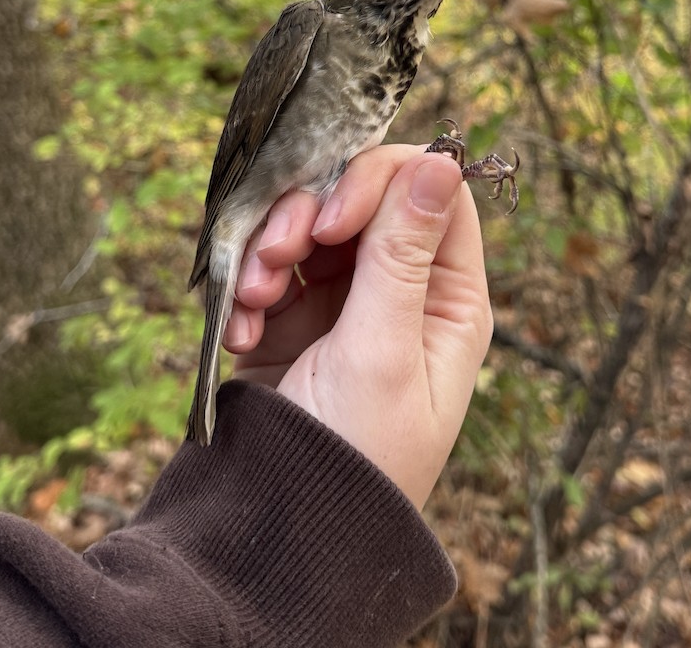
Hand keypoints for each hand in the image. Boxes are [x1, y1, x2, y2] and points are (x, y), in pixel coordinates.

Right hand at [223, 145, 491, 508]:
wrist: (278, 532)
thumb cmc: (353, 455)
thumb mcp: (382, 348)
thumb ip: (403, 251)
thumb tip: (443, 159)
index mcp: (448, 298)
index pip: (432, 191)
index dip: (379, 182)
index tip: (332, 216)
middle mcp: (403, 291)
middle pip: (363, 199)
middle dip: (310, 217)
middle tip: (276, 254)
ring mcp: (347, 303)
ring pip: (310, 226)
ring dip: (271, 250)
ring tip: (253, 299)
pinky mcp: (295, 319)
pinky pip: (271, 267)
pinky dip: (249, 288)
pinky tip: (241, 331)